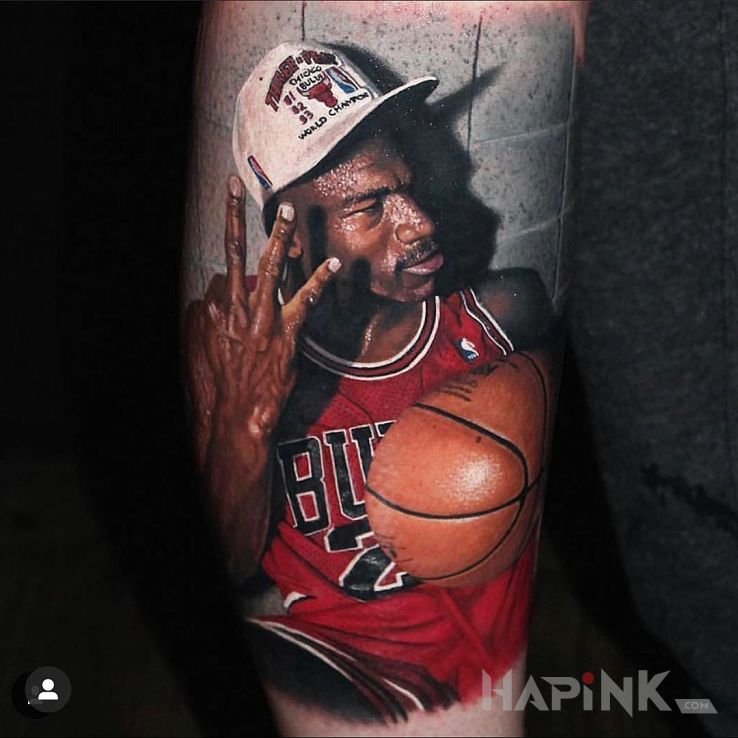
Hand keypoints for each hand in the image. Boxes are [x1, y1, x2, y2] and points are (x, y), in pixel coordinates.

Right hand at [185, 175, 339, 461]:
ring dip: (280, 236)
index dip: (232, 241)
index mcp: (219, 310)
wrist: (238, 412)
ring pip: (269, 267)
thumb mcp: (209, 347)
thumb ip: (213, 318)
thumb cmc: (226, 382)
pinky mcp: (284, 334)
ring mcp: (261, 319)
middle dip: (236, 217)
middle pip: (235, 253)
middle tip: (236, 186)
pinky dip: (318, 282)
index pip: (224, 266)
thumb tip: (214, 297)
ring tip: (290, 209)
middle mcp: (236, 308)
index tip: (236, 214)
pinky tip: (332, 265)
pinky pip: (303, 301)